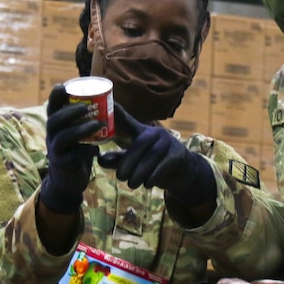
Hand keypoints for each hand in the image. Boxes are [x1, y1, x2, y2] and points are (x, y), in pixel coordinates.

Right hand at [38, 85, 101, 213]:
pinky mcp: (64, 165)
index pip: (51, 109)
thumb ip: (82, 119)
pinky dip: (86, 151)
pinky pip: (73, 157)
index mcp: (56, 126)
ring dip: (81, 130)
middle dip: (70, 113)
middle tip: (87, 108)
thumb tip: (104, 98)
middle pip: (54, 121)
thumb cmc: (75, 151)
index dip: (54, 97)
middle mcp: (52, 137)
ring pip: (63, 138)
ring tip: (98, 125)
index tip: (62, 86)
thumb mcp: (76, 132)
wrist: (68, 180)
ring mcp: (56, 152)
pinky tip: (96, 149)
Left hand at [97, 104, 215, 208]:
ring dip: (139, 173)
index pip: (127, 120)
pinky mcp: (178, 155)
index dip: (118, 110)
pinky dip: (153, 176)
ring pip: (150, 157)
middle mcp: (155, 133)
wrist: (183, 172)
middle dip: (128, 162)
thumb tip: (99, 159)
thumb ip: (118, 160)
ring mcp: (169, 143)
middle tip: (121, 177)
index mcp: (141, 132)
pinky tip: (148, 184)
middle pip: (139, 144)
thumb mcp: (134, 163)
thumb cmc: (155, 164)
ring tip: (132, 184)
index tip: (108, 98)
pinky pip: (163, 165)